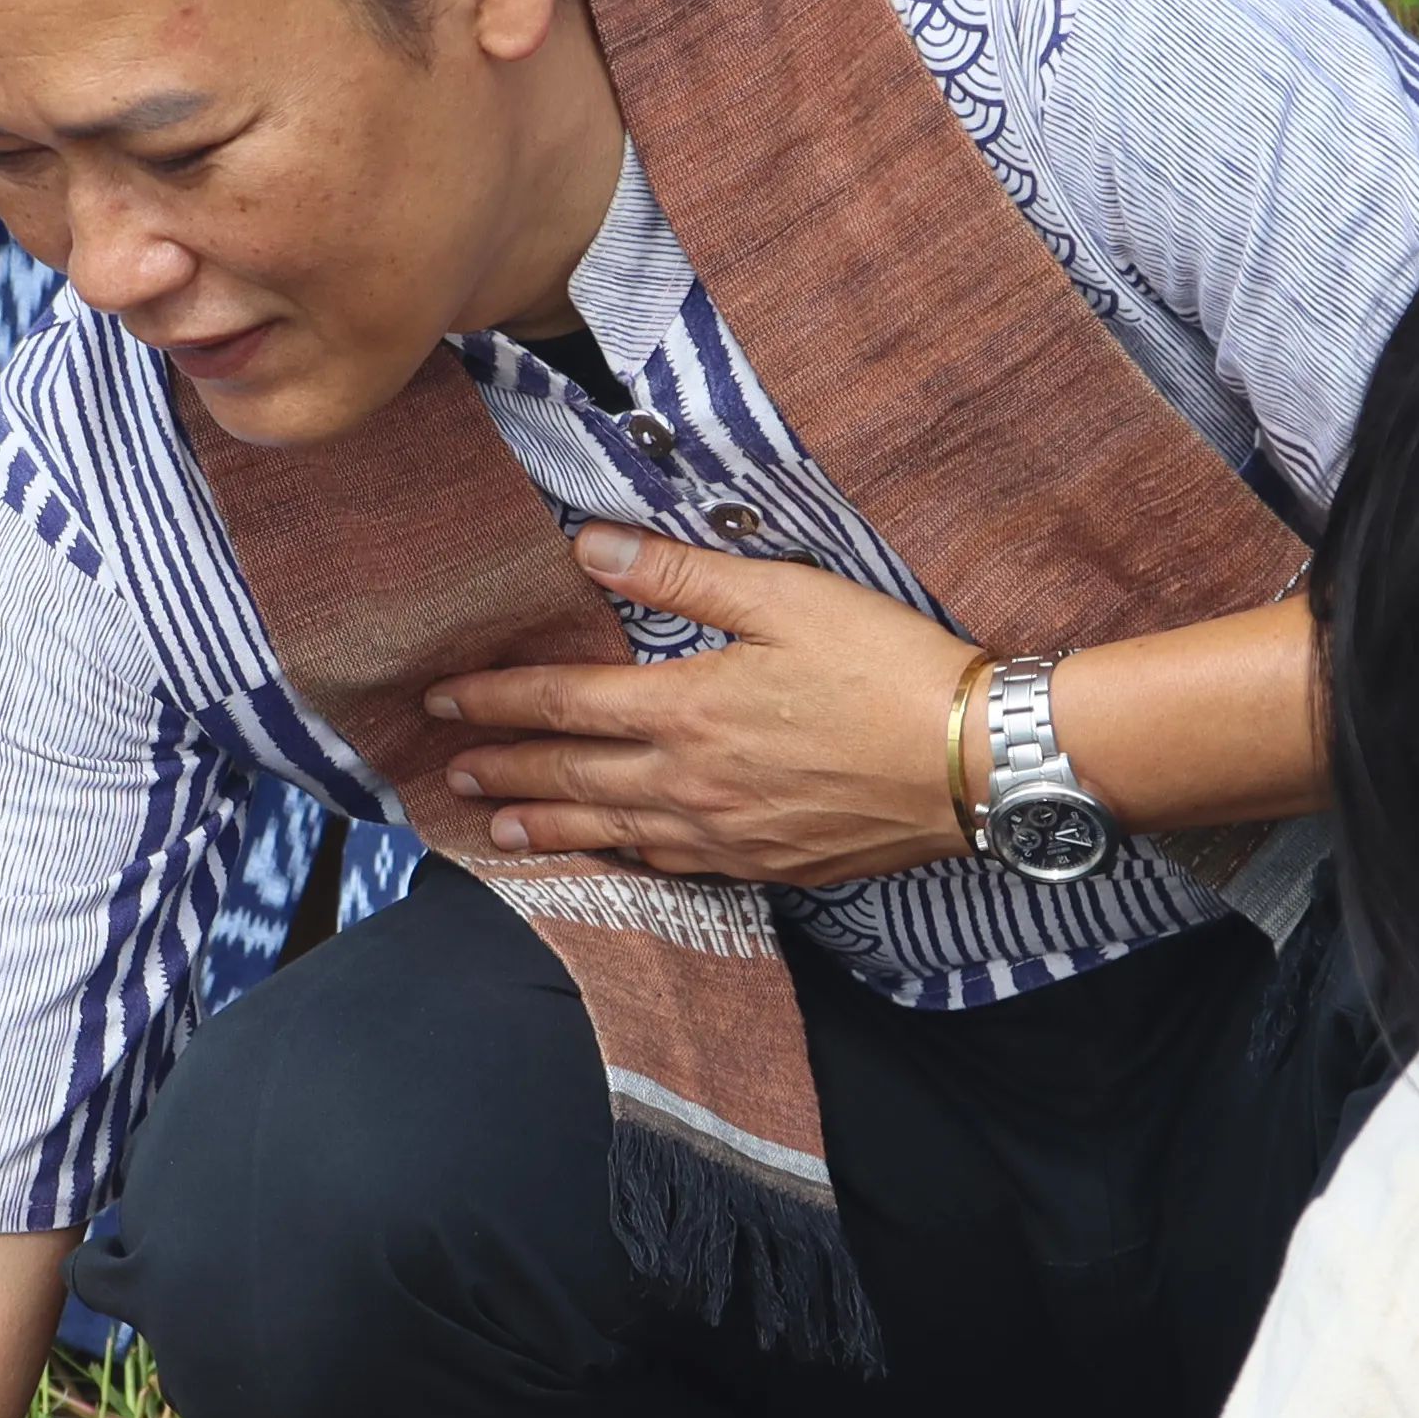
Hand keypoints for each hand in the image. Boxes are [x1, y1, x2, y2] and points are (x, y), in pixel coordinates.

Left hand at [421, 525, 981, 884]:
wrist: (977, 762)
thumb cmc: (890, 668)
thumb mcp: (788, 597)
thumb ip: (683, 577)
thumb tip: (592, 549)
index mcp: (689, 709)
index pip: (563, 702)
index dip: (495, 700)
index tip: (442, 700)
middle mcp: (692, 782)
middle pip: (571, 778)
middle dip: (504, 771)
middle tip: (448, 772)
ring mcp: (728, 835)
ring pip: (612, 834)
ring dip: (547, 831)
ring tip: (496, 833)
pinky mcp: (769, 866)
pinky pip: (673, 868)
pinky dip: (624, 861)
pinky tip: (611, 857)